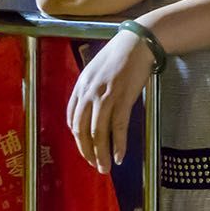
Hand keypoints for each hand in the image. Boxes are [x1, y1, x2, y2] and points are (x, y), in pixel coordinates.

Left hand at [66, 29, 153, 172]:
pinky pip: (118, 128)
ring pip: (98, 133)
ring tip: (105, 167)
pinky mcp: (123, 99)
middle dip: (87, 151)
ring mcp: (105, 97)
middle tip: (94, 164)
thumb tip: (90, 110)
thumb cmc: (119, 56)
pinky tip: (119, 157)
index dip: (77, 139)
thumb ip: (90, 89)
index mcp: (80, 87)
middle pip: (82, 130)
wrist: (137, 43)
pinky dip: (118, 145)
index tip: (85, 149)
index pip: (72, 119)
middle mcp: (89, 93)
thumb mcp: (96, 71)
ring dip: (101, 154)